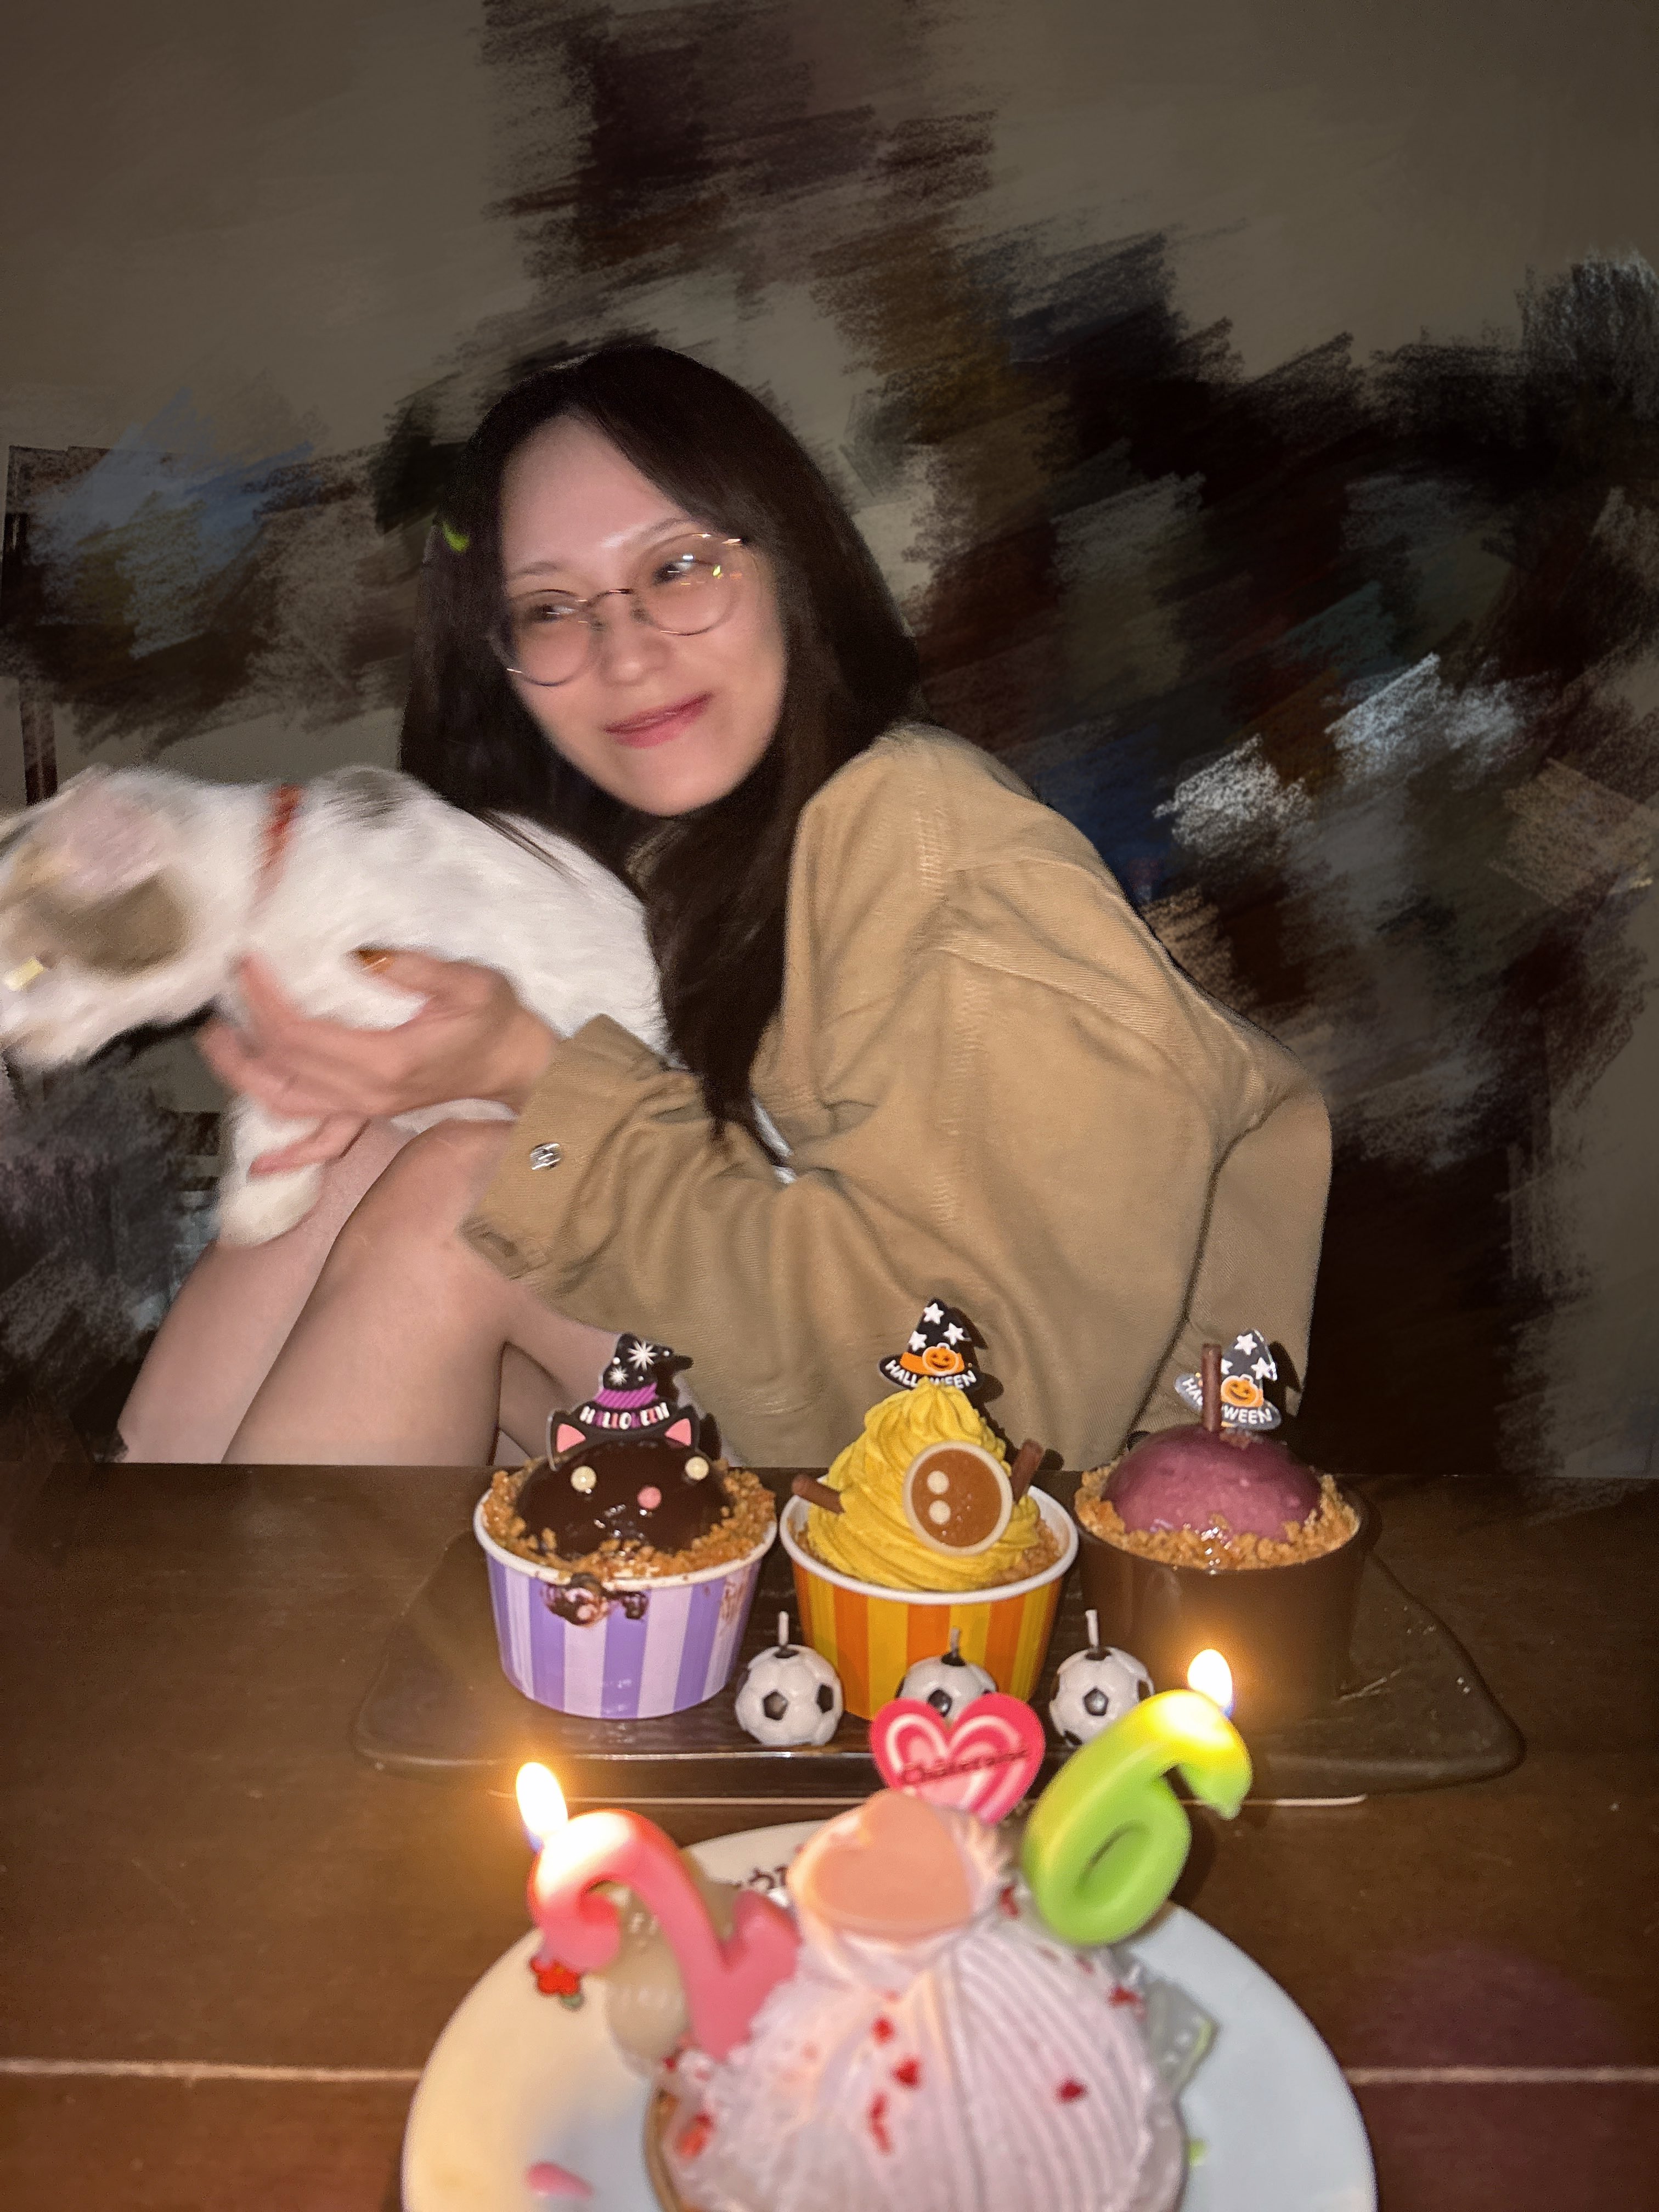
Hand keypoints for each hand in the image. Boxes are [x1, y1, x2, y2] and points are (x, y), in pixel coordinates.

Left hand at [198, 952, 556, 1161]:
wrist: (518, 1065)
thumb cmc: (496, 1020)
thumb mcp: (469, 981)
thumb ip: (415, 968)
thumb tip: (359, 954)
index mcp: (384, 1059)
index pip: (299, 1032)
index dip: (263, 997)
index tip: (247, 962)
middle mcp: (366, 1093)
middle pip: (280, 1068)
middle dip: (240, 1031)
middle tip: (218, 993)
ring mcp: (366, 1110)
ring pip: (286, 1102)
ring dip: (243, 1075)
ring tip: (217, 1040)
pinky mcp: (370, 1114)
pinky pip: (324, 1144)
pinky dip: (290, 1157)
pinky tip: (259, 1165)